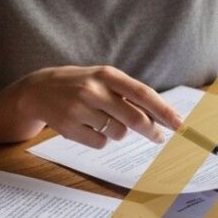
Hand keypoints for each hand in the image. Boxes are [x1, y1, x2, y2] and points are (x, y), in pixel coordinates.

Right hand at [13, 65, 183, 148]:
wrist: (38, 90)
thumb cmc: (80, 84)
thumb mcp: (102, 79)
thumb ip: (128, 94)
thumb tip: (160, 116)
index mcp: (107, 75)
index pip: (142, 93)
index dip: (163, 110)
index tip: (179, 123)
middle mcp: (94, 90)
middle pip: (134, 117)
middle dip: (150, 130)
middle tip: (158, 137)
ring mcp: (80, 109)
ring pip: (118, 133)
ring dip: (118, 131)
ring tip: (102, 119)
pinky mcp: (69, 128)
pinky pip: (100, 143)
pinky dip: (101, 139)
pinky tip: (87, 126)